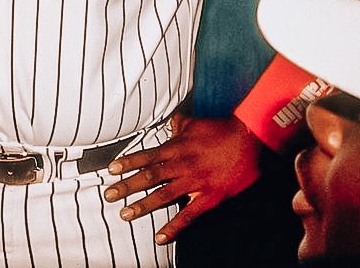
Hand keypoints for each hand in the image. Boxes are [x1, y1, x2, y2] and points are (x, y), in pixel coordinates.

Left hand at [103, 113, 263, 244]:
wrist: (250, 141)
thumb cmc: (222, 130)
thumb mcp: (195, 123)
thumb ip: (178, 125)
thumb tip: (170, 123)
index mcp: (177, 147)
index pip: (146, 156)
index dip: (127, 163)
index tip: (111, 170)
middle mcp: (182, 165)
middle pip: (149, 176)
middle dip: (127, 186)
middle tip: (109, 194)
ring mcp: (195, 182)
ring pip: (163, 196)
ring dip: (143, 206)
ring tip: (125, 214)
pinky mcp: (210, 197)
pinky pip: (189, 215)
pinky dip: (174, 227)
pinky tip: (160, 237)